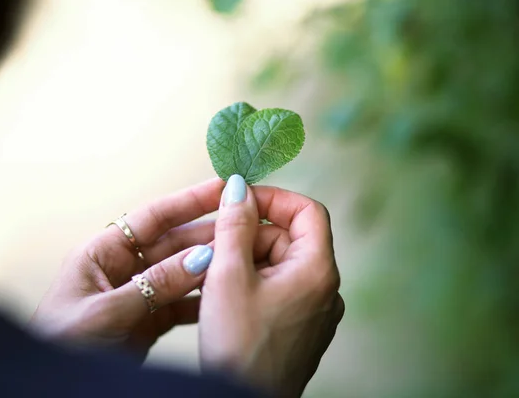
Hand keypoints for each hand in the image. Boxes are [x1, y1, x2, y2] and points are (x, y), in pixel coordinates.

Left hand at [31, 179, 225, 360]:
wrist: (56, 389)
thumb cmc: (61, 344)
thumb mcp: (105, 311)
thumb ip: (154, 284)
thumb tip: (199, 258)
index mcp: (102, 254)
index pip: (151, 218)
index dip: (187, 202)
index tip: (220, 189)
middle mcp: (123, 269)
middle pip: (172, 243)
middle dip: (207, 234)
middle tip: (244, 226)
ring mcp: (139, 295)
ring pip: (181, 273)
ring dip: (210, 267)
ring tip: (244, 258)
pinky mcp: (149, 321)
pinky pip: (181, 304)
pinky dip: (203, 300)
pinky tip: (224, 296)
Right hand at [199, 175, 343, 397]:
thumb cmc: (240, 347)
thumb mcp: (228, 276)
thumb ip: (234, 226)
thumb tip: (238, 187)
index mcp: (317, 271)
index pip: (308, 211)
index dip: (273, 199)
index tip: (239, 200)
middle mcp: (324, 289)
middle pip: (289, 238)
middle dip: (249, 234)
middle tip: (213, 244)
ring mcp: (313, 310)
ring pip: (279, 264)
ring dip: (246, 259)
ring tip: (212, 274)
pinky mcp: (299, 327)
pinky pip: (277, 289)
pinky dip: (251, 282)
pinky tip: (223, 294)